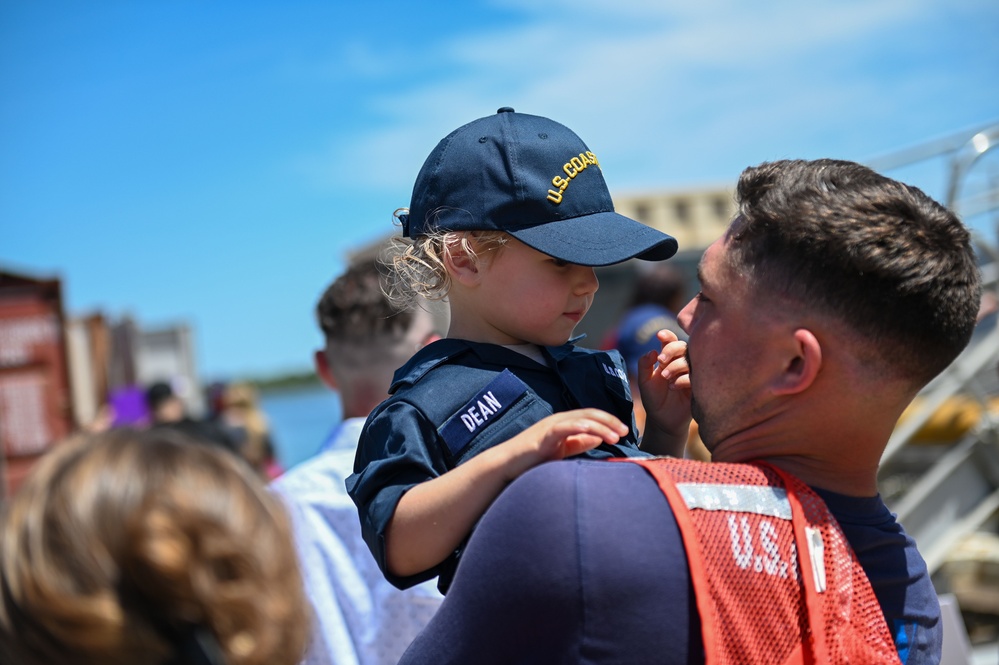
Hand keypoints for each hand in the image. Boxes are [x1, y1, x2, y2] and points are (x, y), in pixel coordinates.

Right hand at [501, 408, 628, 479]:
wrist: (507, 464)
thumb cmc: (532, 460)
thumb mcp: (561, 451)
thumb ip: (578, 444)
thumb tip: (598, 438)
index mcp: (564, 423)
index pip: (591, 417)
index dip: (609, 422)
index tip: (624, 432)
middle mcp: (559, 420)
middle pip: (589, 414)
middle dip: (609, 422)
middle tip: (625, 431)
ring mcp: (551, 425)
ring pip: (581, 419)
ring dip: (600, 426)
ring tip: (615, 435)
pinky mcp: (543, 435)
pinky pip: (564, 427)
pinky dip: (579, 427)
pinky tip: (592, 432)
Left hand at [638, 329, 691, 438]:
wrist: (662, 420)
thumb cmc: (653, 398)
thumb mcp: (645, 382)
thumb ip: (644, 365)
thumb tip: (652, 351)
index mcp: (669, 359)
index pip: (671, 341)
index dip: (668, 335)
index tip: (660, 336)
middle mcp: (681, 363)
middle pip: (683, 346)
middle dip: (672, 350)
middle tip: (661, 361)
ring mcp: (691, 374)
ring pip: (690, 360)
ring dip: (676, 365)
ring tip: (665, 377)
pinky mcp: (698, 386)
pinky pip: (696, 376)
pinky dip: (683, 379)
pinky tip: (673, 386)